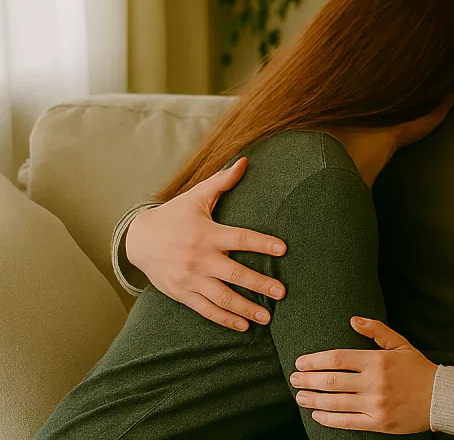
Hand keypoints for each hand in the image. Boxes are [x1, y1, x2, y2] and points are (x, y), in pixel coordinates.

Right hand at [125, 157, 287, 330]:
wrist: (137, 240)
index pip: (240, 238)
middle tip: (282, 292)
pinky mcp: (182, 293)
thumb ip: (222, 182)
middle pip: (235, 274)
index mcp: (206, 234)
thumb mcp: (196, 197)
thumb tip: (244, 161)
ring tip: (267, 317)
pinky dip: (225, 319)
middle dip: (260, 284)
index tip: (283, 249)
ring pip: (222, 298)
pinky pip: (206, 310)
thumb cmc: (174, 216)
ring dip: (246, 308)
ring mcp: (190, 279)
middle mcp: (199, 258)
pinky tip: (243, 326)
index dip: (262, 243)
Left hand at [291, 317, 436, 433]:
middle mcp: (375, 383)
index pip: (338, 359)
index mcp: (378, 361)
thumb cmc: (418, 369)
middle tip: (294, 378)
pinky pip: (347, 422)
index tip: (300, 361)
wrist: (441, 398)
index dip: (315, 360)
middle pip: (332, 381)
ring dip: (313, 399)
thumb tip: (352, 320)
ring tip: (299, 395)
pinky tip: (316, 414)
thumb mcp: (400, 343)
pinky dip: (329, 419)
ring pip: (336, 402)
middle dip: (308, 379)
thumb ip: (376, 330)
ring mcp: (376, 405)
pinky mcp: (379, 423)